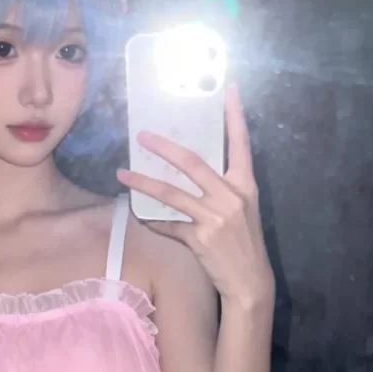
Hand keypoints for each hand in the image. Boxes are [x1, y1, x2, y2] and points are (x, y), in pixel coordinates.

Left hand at [117, 86, 274, 307]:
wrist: (249, 281)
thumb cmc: (244, 243)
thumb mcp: (242, 210)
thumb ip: (222, 189)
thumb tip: (191, 169)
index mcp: (245, 185)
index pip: (241, 143)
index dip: (234, 116)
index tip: (228, 90)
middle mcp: (231, 196)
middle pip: (193, 162)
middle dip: (164, 147)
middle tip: (142, 135)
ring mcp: (214, 217)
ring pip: (172, 193)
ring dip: (144, 182)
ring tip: (122, 174)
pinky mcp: (199, 237)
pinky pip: (168, 224)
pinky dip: (153, 220)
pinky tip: (139, 215)